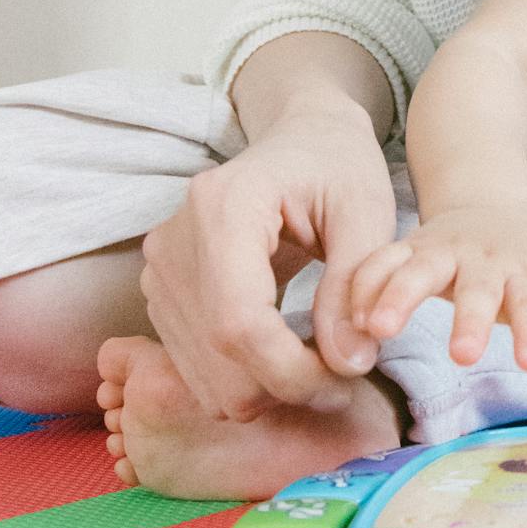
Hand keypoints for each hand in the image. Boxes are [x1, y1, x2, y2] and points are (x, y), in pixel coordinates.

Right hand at [139, 99, 397, 421]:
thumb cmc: (338, 165)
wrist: (300, 138)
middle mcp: (174, 240)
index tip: (346, 382)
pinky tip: (289, 353)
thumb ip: (357, 285)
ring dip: (267, 389)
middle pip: (217, 358)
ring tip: (322, 362)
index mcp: (224, 206)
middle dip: (286, 387)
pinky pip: (198, 368)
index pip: (240, 323)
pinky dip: (245, 379)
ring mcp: (159, 270)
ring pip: (204, 376)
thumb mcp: (367, 211)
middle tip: (346, 376)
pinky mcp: (161, 294)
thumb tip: (348, 363)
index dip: (292, 372)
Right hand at [347, 204, 526, 392]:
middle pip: (478, 288)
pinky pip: (380, 260)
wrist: (492, 208)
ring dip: (399, 296)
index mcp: (523, 273)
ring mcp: (442, 249)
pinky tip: (354, 318)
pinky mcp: (407, 245)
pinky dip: (365, 285)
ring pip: (419, 268)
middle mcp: (483, 259)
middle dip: (471, 321)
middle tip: (464, 356)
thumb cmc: (521, 266)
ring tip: (381, 329)